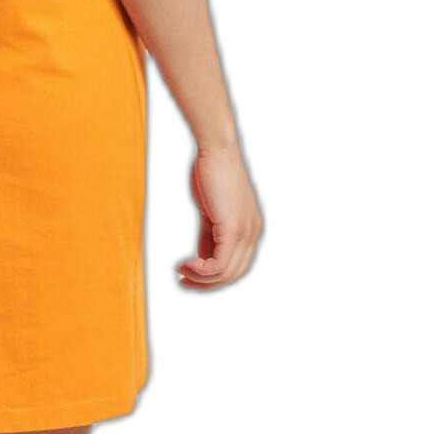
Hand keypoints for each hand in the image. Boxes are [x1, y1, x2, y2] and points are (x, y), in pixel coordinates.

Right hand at [179, 141, 261, 289]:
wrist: (216, 150)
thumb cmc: (211, 173)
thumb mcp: (210, 211)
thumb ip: (210, 235)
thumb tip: (201, 256)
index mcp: (250, 228)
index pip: (236, 264)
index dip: (213, 276)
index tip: (191, 276)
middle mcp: (252, 232)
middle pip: (233, 273)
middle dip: (207, 283)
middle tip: (184, 281)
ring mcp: (245, 231)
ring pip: (226, 272)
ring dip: (201, 278)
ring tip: (182, 272)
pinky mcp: (233, 228)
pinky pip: (219, 264)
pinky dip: (201, 270)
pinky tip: (186, 265)